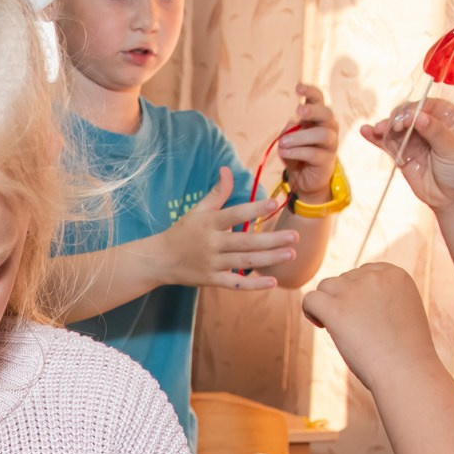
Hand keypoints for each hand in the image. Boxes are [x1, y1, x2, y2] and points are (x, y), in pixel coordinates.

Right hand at [156, 167, 293, 290]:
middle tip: (294, 236)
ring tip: (291, 254)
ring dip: (269, 259)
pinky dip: (253, 284)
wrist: (159, 260)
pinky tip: (272, 282)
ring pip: (244, 262)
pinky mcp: (211, 279)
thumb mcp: (197, 211)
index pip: (235, 214)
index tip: (274, 203)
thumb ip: (216, 193)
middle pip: (245, 242)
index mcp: (209, 223)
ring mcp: (212, 263)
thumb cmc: (182, 232)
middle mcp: (211, 243)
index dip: (254, 209)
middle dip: (271, 240)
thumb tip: (227, 170)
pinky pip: (235, 283)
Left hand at [276, 85, 341, 203]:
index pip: (318, 99)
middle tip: (298, 112)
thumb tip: (291, 125)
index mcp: (318, 117)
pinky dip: (296, 151)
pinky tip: (284, 152)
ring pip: (321, 134)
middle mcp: (328, 126)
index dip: (310, 92)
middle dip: (313, 110)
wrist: (304, 178)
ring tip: (282, 143)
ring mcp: (331, 143)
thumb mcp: (288, 139)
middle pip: (326, 113)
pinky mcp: (327, 160)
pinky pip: (313, 153)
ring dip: (299, 137)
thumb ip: (288, 130)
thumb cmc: (297, 153)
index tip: (298, 87)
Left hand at [301, 263, 440, 388]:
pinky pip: (310, 299)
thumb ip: (383, 297)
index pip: (365, 271)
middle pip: (345, 279)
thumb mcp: (403, 312)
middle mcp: (375, 277)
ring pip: (326, 286)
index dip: (359, 293)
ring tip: (337, 328)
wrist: (406, 371)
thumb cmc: (406, 352)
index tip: (364, 315)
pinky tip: (321, 325)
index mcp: (396, 274)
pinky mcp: (336, 309)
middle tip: (355, 329)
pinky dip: (310, 311)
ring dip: (327, 304)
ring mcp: (354, 291)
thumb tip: (352, 297)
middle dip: (344, 300)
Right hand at [359, 97, 453, 211]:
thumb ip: (434, 131)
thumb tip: (417, 116)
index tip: (407, 119)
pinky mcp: (405, 156)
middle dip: (398, 120)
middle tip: (393, 128)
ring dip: (385, 128)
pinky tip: (366, 132)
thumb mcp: (453, 147)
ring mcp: (417, 141)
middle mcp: (431, 126)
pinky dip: (377, 139)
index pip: (427, 106)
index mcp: (449, 118)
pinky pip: (389, 144)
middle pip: (408, 115)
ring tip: (375, 130)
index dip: (414, 110)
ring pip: (397, 129)